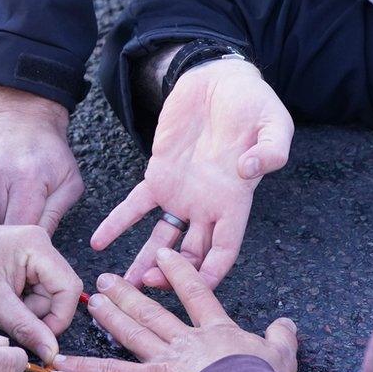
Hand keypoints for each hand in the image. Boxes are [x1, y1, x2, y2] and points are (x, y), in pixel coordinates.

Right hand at [0, 86, 84, 234]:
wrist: (23, 115)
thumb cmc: (49, 153)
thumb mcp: (69, 183)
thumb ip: (54, 217)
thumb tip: (41, 248)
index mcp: (26, 178)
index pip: (17, 229)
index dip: (21, 240)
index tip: (25, 242)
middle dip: (4, 231)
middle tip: (13, 223)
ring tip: (0, 206)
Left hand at [0, 225, 82, 363]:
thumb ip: (27, 329)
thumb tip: (52, 352)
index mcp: (37, 246)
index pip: (68, 288)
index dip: (59, 318)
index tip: (40, 337)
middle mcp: (40, 245)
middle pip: (59, 293)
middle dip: (38, 314)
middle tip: (10, 317)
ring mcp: (32, 254)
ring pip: (48, 296)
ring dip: (28, 311)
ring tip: (1, 307)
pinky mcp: (23, 264)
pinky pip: (35, 292)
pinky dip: (21, 305)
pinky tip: (2, 301)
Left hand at [55, 249, 297, 371]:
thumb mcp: (281, 354)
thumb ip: (280, 337)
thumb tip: (287, 323)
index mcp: (215, 330)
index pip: (195, 294)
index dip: (180, 273)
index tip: (165, 255)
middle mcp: (185, 339)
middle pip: (153, 311)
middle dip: (130, 294)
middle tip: (109, 278)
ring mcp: (165, 358)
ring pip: (133, 332)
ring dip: (111, 316)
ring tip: (92, 300)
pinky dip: (86, 367)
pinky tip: (63, 360)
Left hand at [92, 59, 293, 288]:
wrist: (219, 79)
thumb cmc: (253, 103)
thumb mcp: (274, 123)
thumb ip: (270, 151)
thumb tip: (249, 169)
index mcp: (236, 201)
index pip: (225, 250)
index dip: (212, 274)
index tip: (194, 293)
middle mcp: (207, 206)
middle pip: (190, 256)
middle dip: (171, 278)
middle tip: (146, 290)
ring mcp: (181, 194)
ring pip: (161, 240)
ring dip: (143, 263)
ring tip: (120, 284)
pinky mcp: (157, 175)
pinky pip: (134, 206)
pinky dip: (116, 224)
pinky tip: (98, 242)